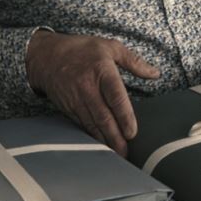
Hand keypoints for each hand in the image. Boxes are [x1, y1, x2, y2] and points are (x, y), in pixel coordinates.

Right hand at [25, 31, 159, 155]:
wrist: (45, 56)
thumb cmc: (82, 49)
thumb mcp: (110, 47)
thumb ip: (134, 61)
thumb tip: (155, 73)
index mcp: (102, 71)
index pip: (115, 97)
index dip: (124, 116)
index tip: (132, 132)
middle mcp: (87, 87)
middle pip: (103, 116)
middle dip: (115, 136)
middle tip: (126, 152)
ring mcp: (75, 99)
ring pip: (91, 124)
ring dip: (104, 141)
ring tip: (116, 154)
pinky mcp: (67, 107)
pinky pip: (81, 124)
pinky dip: (91, 136)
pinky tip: (100, 145)